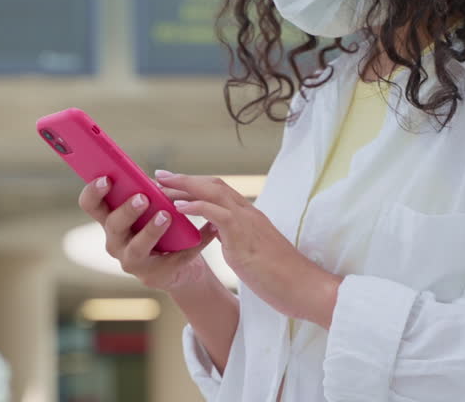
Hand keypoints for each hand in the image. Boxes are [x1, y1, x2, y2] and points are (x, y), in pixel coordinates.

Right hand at [77, 176, 218, 291]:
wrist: (179, 266)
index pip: (90, 205)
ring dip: (151, 230)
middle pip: (113, 225)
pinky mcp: (153, 275)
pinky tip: (208, 230)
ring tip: (167, 216)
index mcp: (110, 219)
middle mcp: (115, 242)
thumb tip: (158, 175)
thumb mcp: (152, 209)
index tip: (105, 178)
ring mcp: (131, 261)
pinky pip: (172, 259)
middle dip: (126, 210)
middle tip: (143, 197)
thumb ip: (148, 194)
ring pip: (136, 247)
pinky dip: (191, 245)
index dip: (93, 192)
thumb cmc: (160, 228)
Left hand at [156, 170, 341, 328]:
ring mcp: (247, 222)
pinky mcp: (245, 235)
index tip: (173, 182)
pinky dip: (196, 206)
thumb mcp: (251, 252)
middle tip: (159, 175)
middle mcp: (248, 213)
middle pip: (212, 184)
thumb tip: (216, 231)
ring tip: (161, 186)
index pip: (219, 190)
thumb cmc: (281, 276)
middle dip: (184, 179)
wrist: (305, 288)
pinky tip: (178, 206)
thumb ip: (234, 237)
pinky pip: (216, 213)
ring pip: (213, 192)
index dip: (195, 184)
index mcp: (250, 216)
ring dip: (184, 187)